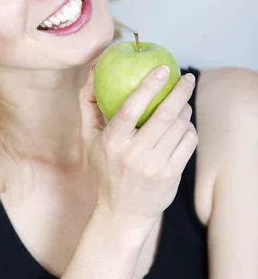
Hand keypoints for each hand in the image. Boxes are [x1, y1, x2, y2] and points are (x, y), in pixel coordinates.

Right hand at [78, 65, 197, 223]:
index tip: (162, 68)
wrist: (124, 210)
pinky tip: (184, 127)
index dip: (149, 85)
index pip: (131, 107)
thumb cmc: (106, 166)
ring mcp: (154, 165)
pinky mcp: (171, 175)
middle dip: (180, 91)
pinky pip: (188, 142)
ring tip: (182, 104)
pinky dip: (189, 129)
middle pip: (164, 114)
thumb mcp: (90, 137)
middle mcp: (133, 154)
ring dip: (186, 110)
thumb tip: (95, 69)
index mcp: (112, 142)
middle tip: (186, 78)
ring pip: (180, 127)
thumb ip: (89, 103)